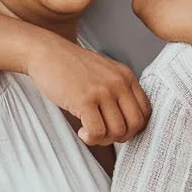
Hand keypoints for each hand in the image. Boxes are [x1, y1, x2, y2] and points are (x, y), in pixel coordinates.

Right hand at [25, 38, 148, 146]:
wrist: (46, 52)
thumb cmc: (71, 66)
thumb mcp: (104, 72)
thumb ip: (118, 91)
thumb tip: (126, 125)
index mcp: (126, 76)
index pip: (145, 112)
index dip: (133, 127)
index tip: (116, 128)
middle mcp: (119, 83)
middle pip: (135, 125)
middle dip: (120, 137)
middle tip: (103, 133)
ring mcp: (103, 91)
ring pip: (117, 132)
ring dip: (103, 139)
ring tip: (90, 132)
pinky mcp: (84, 100)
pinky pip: (97, 132)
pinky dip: (90, 138)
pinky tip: (81, 131)